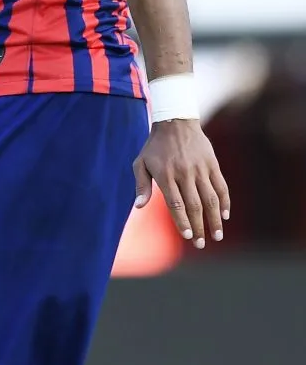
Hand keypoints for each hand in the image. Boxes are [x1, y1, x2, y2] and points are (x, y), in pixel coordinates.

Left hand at [133, 119, 229, 248]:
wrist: (175, 121)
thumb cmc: (155, 146)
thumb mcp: (141, 162)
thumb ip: (141, 185)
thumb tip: (138, 207)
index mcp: (166, 175)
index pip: (176, 204)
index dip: (182, 222)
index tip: (187, 236)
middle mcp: (184, 173)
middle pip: (194, 205)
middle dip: (199, 227)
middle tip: (200, 244)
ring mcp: (200, 169)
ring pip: (210, 199)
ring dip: (215, 219)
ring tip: (217, 236)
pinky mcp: (212, 164)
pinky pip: (221, 186)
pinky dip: (225, 202)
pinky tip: (225, 216)